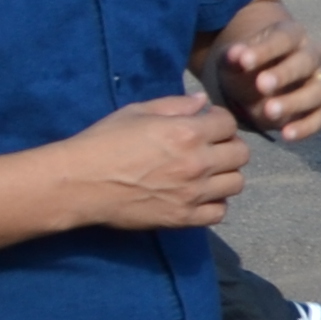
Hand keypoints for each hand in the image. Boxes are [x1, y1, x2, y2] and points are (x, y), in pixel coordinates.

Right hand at [62, 94, 248, 230]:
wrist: (80, 182)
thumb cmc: (104, 142)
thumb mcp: (137, 112)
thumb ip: (175, 105)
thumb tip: (203, 101)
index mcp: (187, 132)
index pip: (229, 123)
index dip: (220, 120)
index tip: (208, 124)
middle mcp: (197, 163)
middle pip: (241, 154)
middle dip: (229, 146)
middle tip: (212, 148)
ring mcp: (193, 193)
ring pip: (236, 184)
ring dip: (225, 175)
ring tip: (207, 172)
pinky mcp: (183, 218)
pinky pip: (219, 212)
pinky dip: (214, 204)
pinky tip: (199, 195)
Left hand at [207, 3, 320, 142]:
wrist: (252, 84)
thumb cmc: (244, 66)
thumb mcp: (232, 59)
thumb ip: (234, 57)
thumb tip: (236, 54)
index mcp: (291, 34)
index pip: (284, 37)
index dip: (266, 49)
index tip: (243, 62)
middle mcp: (311, 54)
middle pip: (307, 61)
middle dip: (285, 74)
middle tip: (261, 86)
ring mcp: (320, 80)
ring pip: (320, 90)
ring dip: (296, 102)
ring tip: (269, 113)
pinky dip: (307, 126)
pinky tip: (285, 135)